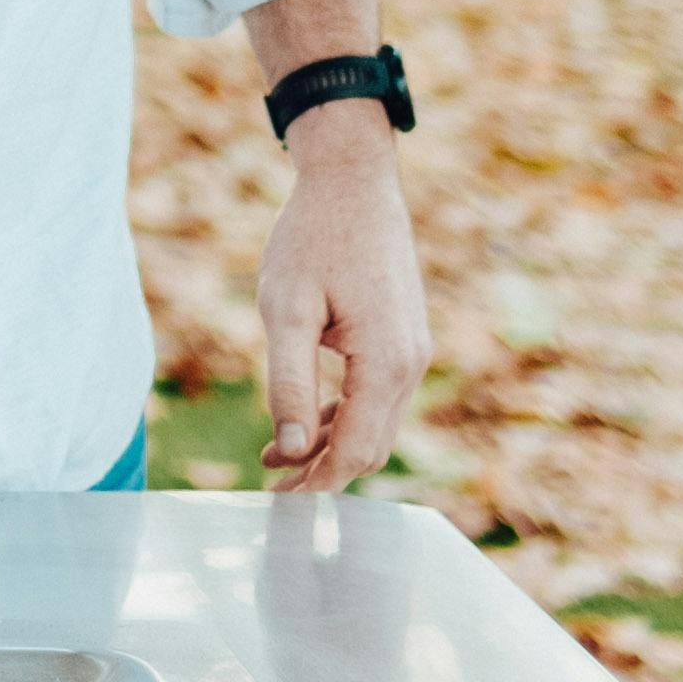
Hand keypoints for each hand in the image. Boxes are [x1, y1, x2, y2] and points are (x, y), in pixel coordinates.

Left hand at [256, 120, 427, 492]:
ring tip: (273, 457)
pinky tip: (304, 420)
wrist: (353, 181)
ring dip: (330, 443)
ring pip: (376, 423)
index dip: (317, 481)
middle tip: (269, 483)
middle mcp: (410, 362)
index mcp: (386, 362)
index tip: (277, 500)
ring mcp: (412, 350)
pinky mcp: (403, 337)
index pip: (356, 450)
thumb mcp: (286, 310)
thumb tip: (291, 451)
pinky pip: (377, 395)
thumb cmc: (313, 238)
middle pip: (371, 445)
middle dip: (323, 469)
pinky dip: (343, 414)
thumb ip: (290, 384)